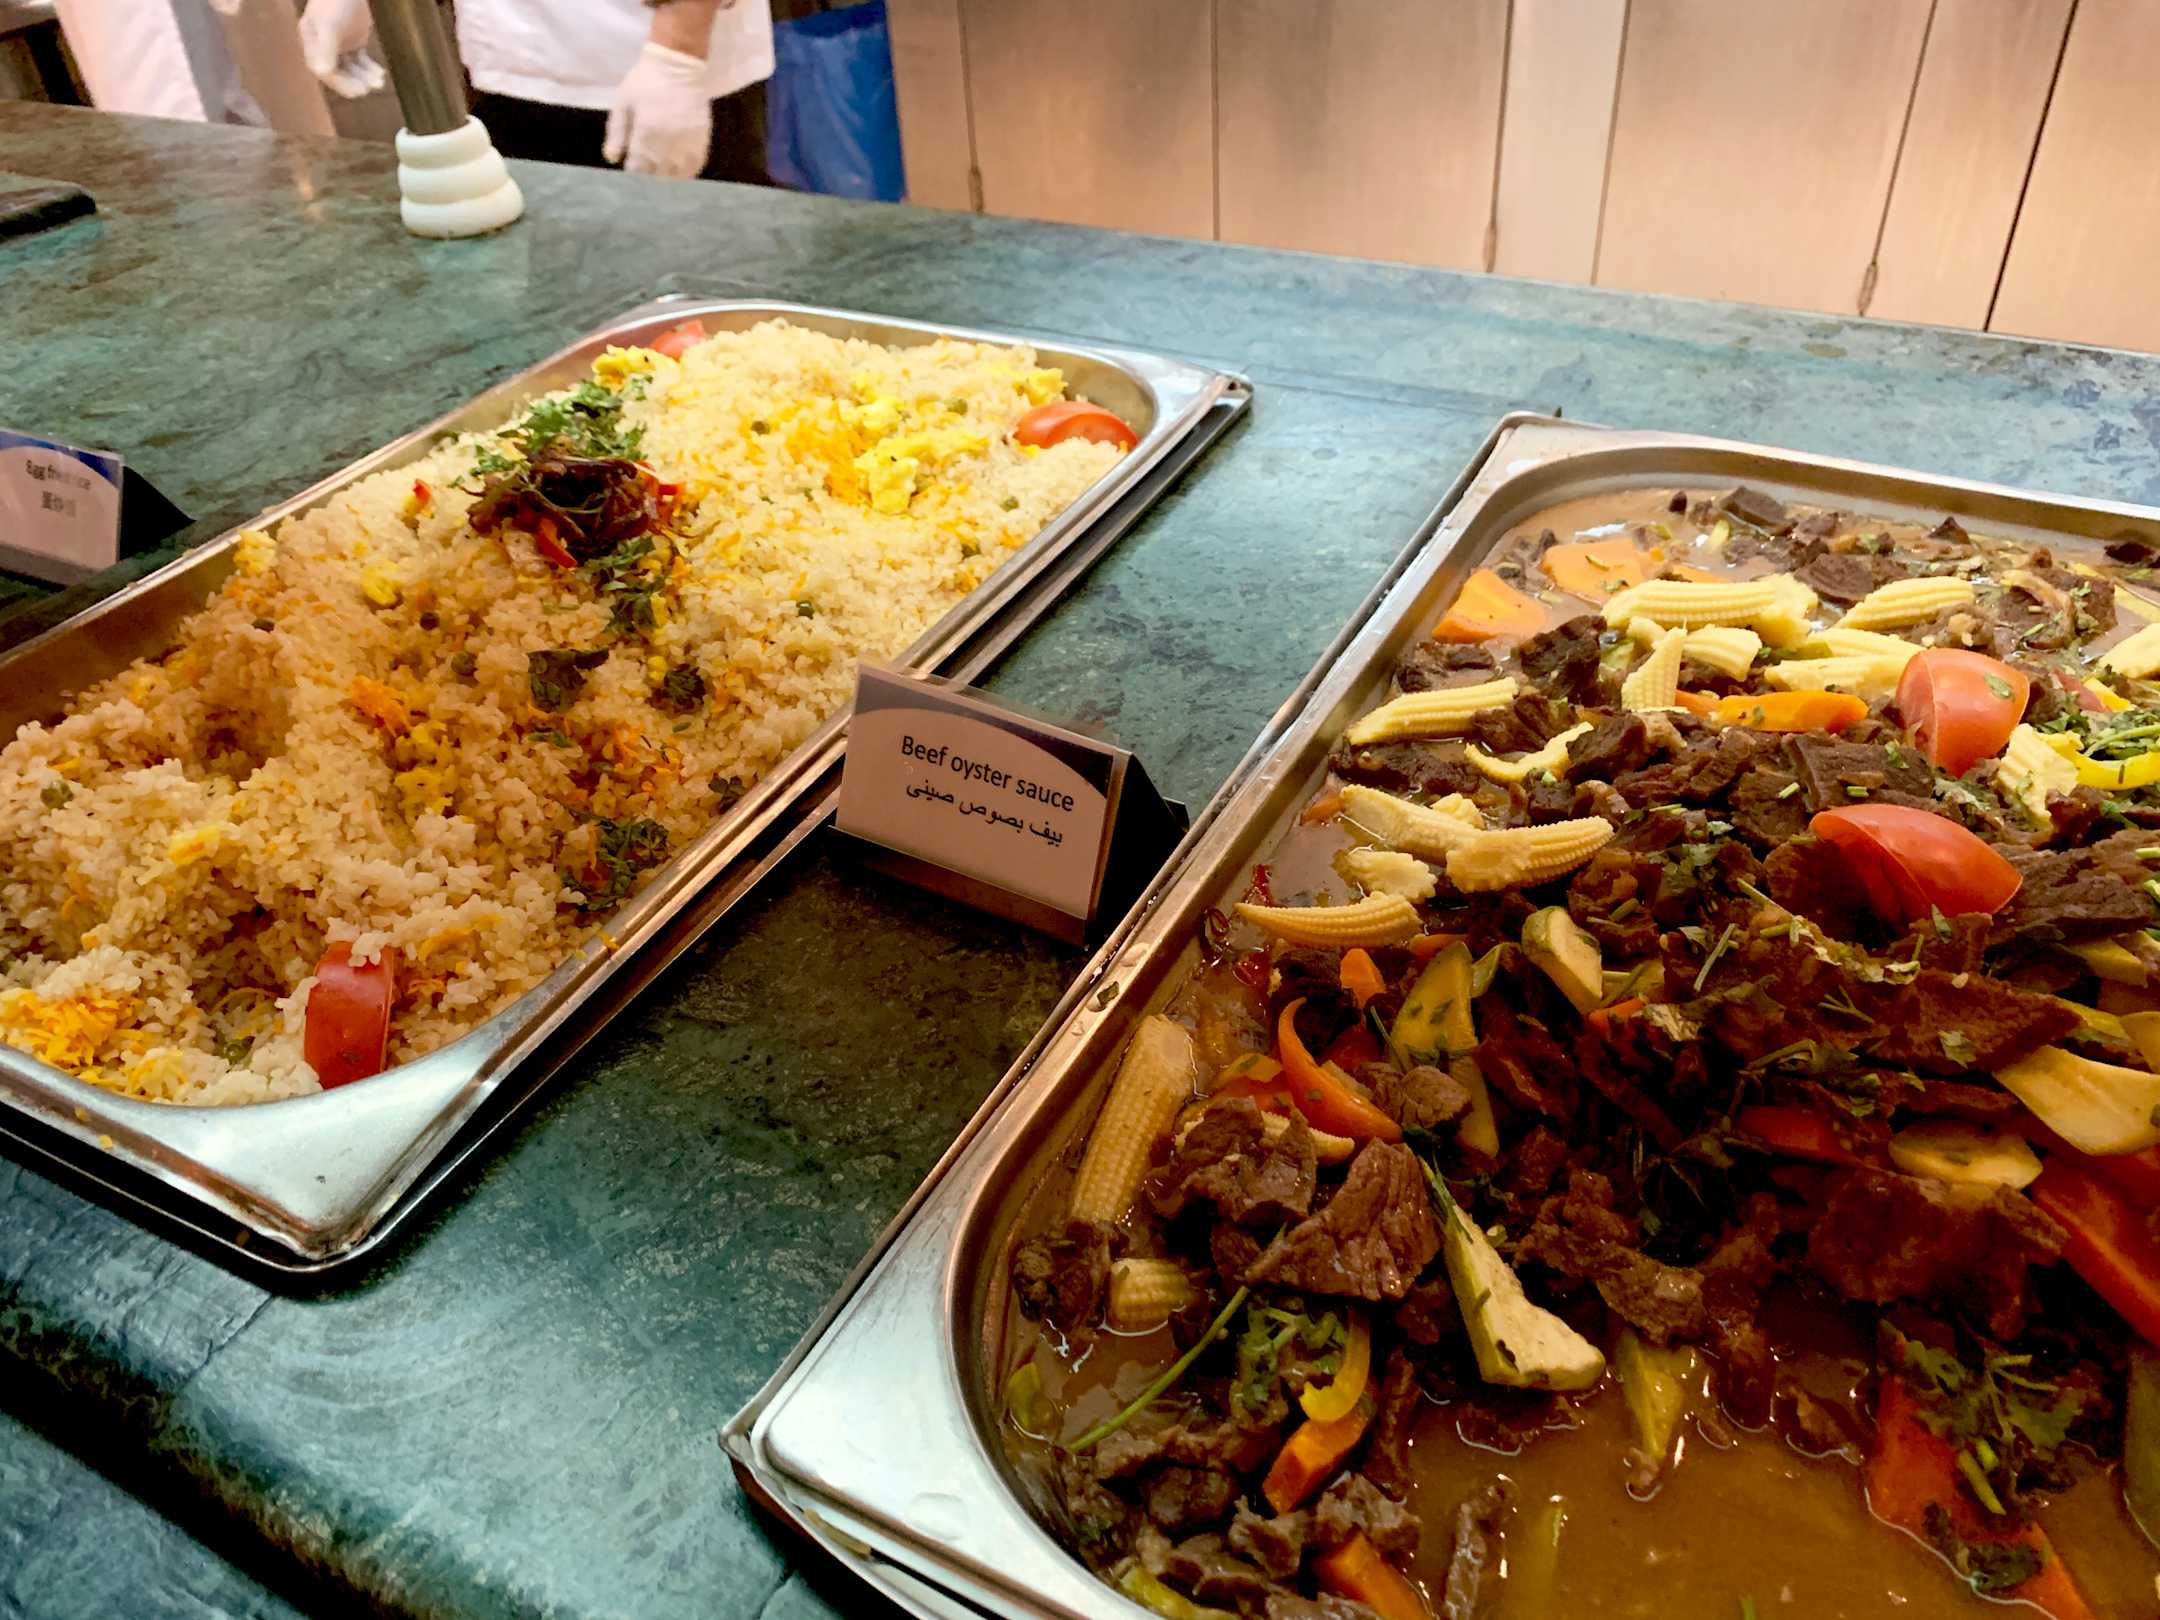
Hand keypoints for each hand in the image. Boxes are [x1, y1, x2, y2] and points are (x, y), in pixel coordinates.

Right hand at [298, 0, 385, 97]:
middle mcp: (323, 46)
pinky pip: (360, 60)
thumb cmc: (336, 2)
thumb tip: (321, 72)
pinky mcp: (354, 40)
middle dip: (353, 82)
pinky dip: (369, 68)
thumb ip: (325, 48)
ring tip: (379, 81)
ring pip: (350, 68)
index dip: (340, 83)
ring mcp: (339, 43)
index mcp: (311, 42)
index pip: (323, 70)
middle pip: (337, 72)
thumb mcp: (329, 24)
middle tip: (369, 89)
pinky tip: (380, 73)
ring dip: (364, 77)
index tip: (358, 91)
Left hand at [603, 42, 711, 178]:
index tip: (631, 169)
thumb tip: (611, 159)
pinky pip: (695, 167)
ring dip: (667, 177)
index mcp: (646, 135)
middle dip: (649, 176)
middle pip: (657, 176)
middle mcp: (668, 144)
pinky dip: (686, 172)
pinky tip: (678, 169)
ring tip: (661, 172)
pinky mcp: (702, 140)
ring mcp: (687, 144)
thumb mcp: (623, 102)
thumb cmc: (645, 81)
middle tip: (645, 171)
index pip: (637, 169)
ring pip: (677, 176)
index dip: (632, 173)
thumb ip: (616, 132)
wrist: (677, 64)